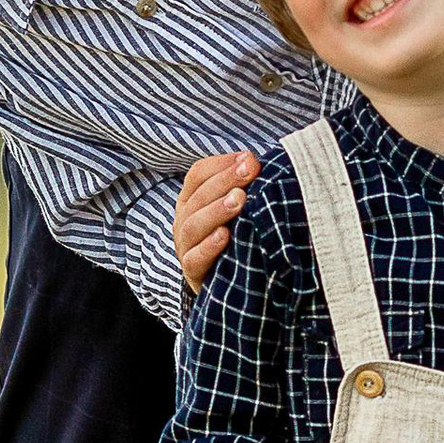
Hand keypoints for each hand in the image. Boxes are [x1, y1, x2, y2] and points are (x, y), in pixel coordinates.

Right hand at [175, 149, 259, 292]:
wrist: (225, 284)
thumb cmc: (234, 238)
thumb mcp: (235, 210)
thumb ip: (243, 187)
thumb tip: (259, 161)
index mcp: (191, 200)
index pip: (198, 174)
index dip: (222, 164)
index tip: (249, 158)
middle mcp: (184, 220)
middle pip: (199, 196)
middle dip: (225, 180)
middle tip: (249, 170)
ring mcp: (185, 246)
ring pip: (194, 225)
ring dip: (217, 210)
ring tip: (240, 200)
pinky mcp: (192, 273)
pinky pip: (195, 259)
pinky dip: (208, 246)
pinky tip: (225, 236)